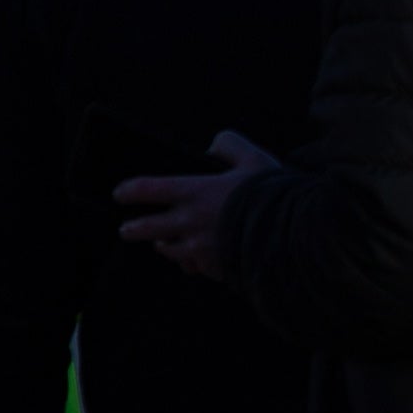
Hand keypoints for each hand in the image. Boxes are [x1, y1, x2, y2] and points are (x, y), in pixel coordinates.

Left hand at [117, 130, 281, 279]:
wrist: (291, 236)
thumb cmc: (272, 194)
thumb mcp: (254, 158)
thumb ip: (229, 145)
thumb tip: (212, 146)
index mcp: (195, 192)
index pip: (148, 189)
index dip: (129, 190)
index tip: (120, 193)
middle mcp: (190, 222)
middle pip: (147, 228)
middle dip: (132, 228)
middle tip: (126, 228)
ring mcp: (200, 248)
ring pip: (168, 250)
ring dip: (163, 245)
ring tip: (162, 244)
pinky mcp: (214, 267)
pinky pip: (193, 267)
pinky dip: (191, 263)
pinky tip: (195, 260)